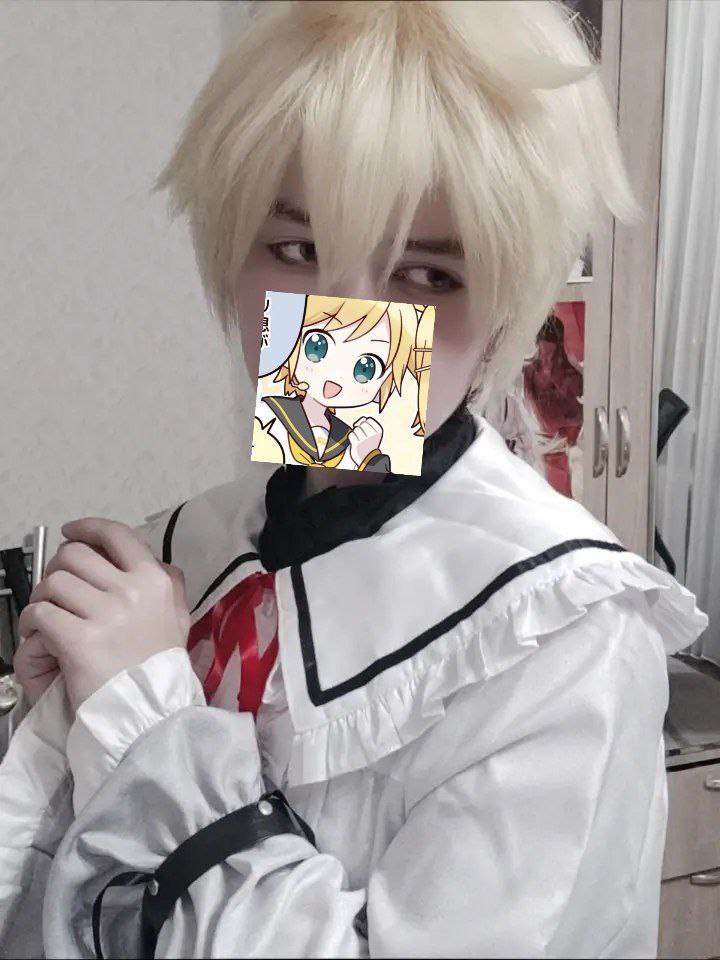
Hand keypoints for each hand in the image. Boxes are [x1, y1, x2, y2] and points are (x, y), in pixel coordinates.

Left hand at [17, 518, 190, 711]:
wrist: (149, 714)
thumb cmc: (160, 669)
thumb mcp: (178, 618)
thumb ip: (170, 583)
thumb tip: (155, 559)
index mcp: (156, 580)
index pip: (117, 534)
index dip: (87, 527)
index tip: (71, 532)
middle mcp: (133, 590)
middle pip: (75, 554)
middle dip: (58, 567)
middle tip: (57, 590)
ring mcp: (106, 614)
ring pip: (54, 582)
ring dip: (42, 597)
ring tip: (48, 617)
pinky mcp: (79, 639)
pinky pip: (40, 613)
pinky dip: (32, 622)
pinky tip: (40, 635)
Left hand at [348, 416, 382, 466]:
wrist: (367, 458)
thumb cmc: (369, 443)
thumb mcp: (372, 432)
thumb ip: (367, 422)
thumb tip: (361, 419)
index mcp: (378, 432)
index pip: (369, 419)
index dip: (365, 423)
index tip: (366, 430)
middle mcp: (373, 436)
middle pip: (362, 424)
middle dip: (360, 428)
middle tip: (362, 435)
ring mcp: (364, 440)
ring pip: (356, 429)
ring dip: (355, 433)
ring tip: (359, 439)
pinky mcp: (356, 445)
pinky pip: (351, 434)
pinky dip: (351, 437)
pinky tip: (355, 442)